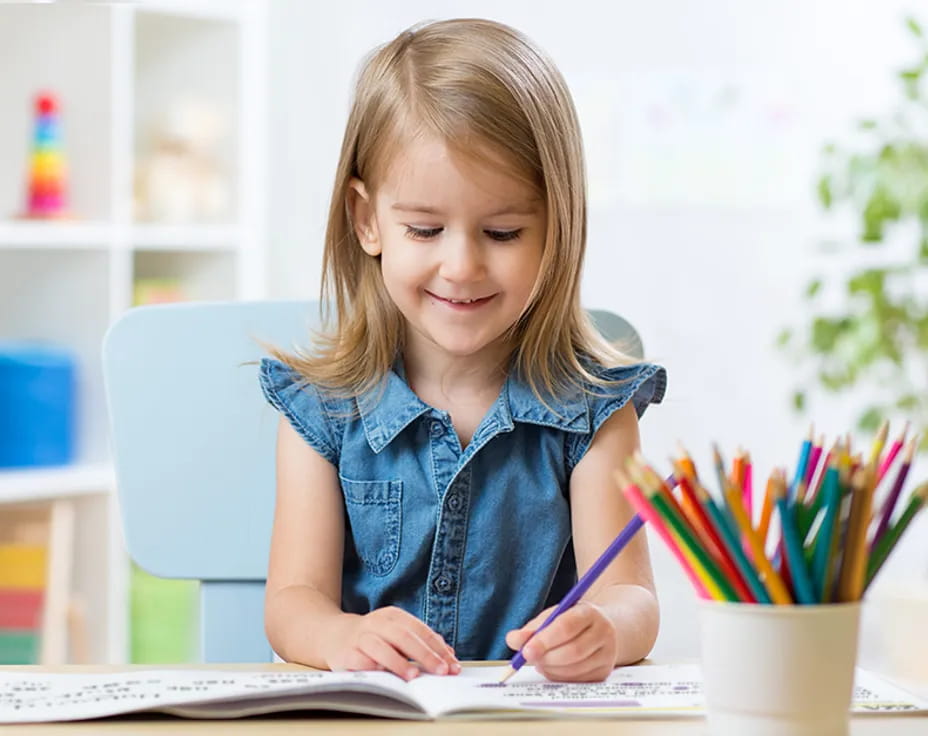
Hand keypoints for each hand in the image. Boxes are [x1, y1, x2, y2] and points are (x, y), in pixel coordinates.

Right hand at [325, 606, 459, 680]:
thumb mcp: (397, 632)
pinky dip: (373, 669)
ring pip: (381, 648)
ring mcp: (360, 637)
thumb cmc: (374, 637)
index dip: (438, 648)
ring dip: (398, 663)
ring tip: (414, 676)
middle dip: (425, 655)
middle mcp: (377, 623)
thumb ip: (421, 642)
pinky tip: (384, 676)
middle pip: (404, 637)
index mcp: (393, 616)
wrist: (334, 635)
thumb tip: (449, 656)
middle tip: (441, 671)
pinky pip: (360, 662)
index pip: (420, 630)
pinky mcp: (346, 653)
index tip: (452, 664)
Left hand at [505, 601, 617, 681]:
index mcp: (589, 612)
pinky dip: (558, 677)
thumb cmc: (570, 622)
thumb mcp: (552, 617)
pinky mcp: (604, 673)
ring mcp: (608, 654)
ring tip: (540, 661)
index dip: (544, 640)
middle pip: (573, 651)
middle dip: (546, 657)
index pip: (567, 627)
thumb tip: (513, 640)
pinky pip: (577, 680)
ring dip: (551, 668)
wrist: (600, 630)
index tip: (526, 651)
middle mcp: (604, 632)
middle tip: (528, 658)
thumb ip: (531, 628)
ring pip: (575, 668)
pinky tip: (552, 668)